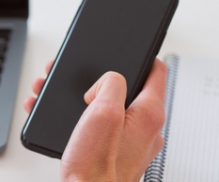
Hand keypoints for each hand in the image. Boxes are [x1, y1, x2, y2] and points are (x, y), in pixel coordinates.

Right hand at [24, 59, 167, 181]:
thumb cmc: (95, 169)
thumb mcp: (102, 112)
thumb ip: (110, 83)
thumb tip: (106, 81)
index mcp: (149, 114)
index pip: (156, 71)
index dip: (141, 56)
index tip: (130, 49)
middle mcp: (146, 129)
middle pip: (128, 89)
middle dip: (99, 81)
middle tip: (79, 80)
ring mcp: (132, 143)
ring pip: (112, 109)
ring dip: (86, 101)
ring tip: (61, 101)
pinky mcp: (117, 154)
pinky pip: (103, 128)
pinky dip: (83, 121)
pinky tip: (64, 123)